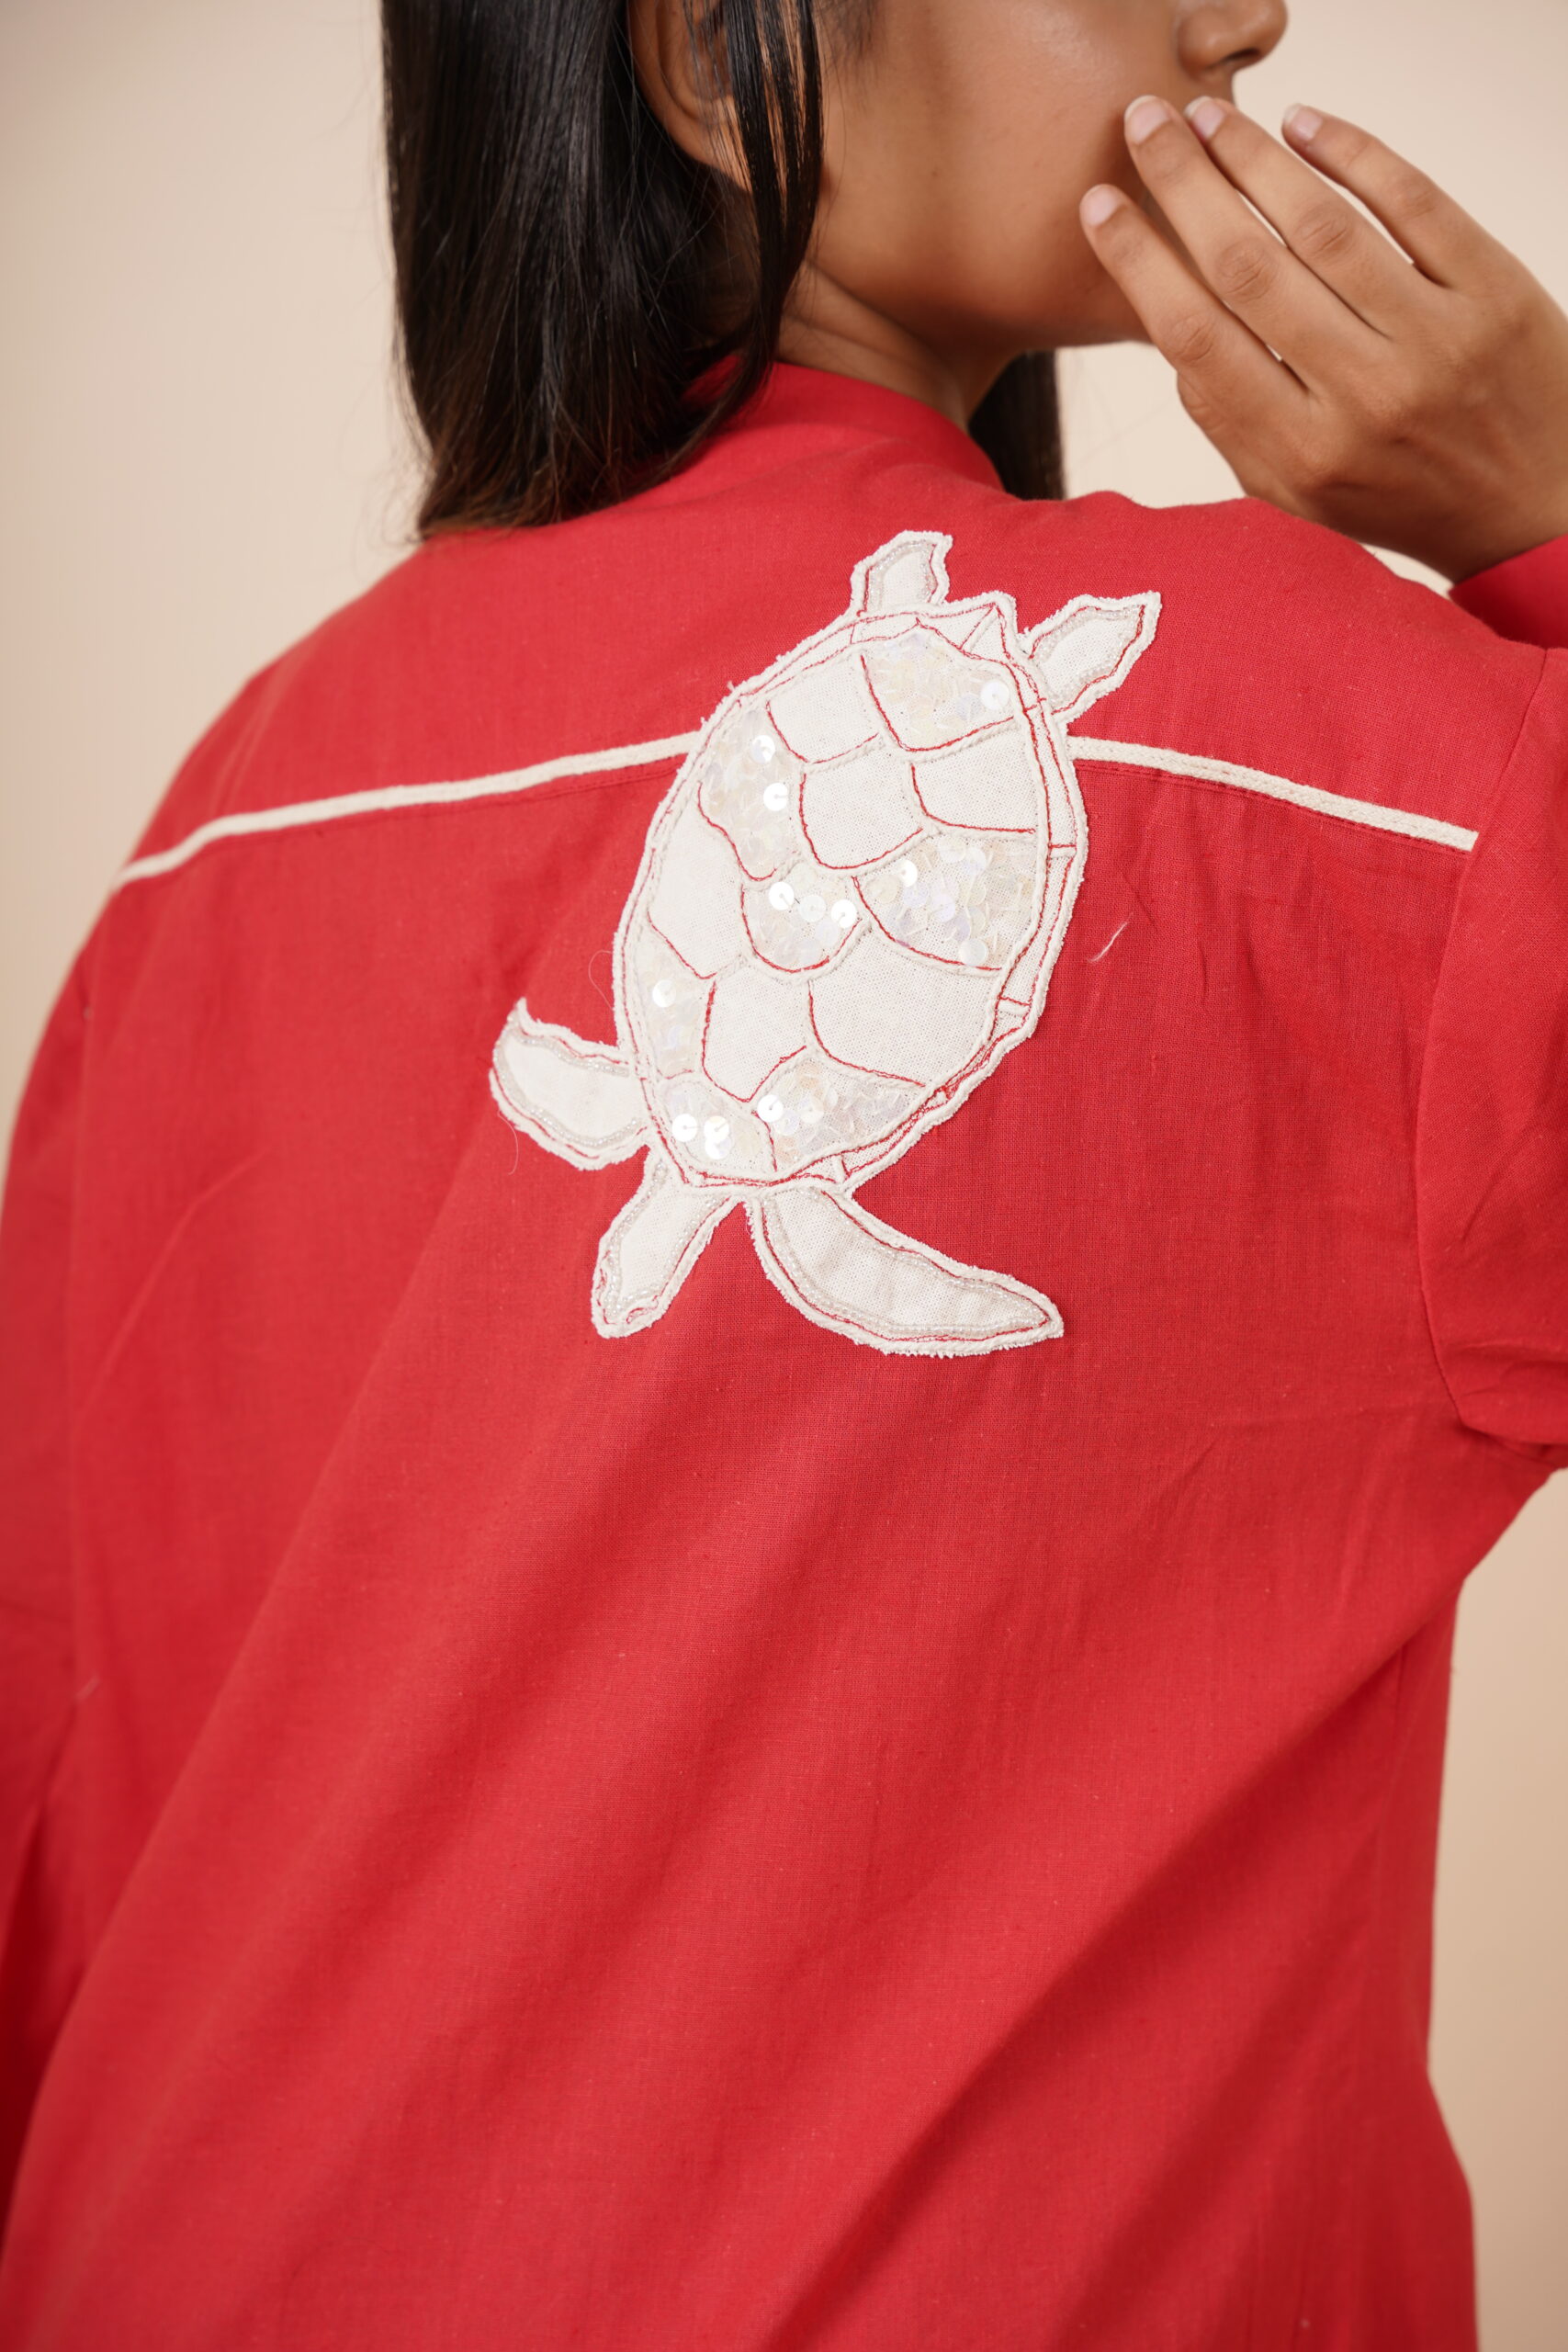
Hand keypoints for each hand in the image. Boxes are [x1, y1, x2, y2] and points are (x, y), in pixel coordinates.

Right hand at [1079, 98, 1567, 583]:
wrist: (1533, 510)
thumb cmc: (1398, 495)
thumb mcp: (1295, 491)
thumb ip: (1229, 418)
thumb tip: (1168, 315)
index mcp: (1301, 454)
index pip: (1197, 339)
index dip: (1139, 261)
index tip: (1100, 204)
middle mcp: (1366, 399)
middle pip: (1250, 269)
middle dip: (1184, 185)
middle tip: (1144, 124)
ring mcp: (1436, 343)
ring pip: (1325, 227)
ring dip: (1255, 159)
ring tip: (1211, 117)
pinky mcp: (1494, 296)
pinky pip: (1415, 204)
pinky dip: (1354, 153)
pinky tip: (1304, 124)